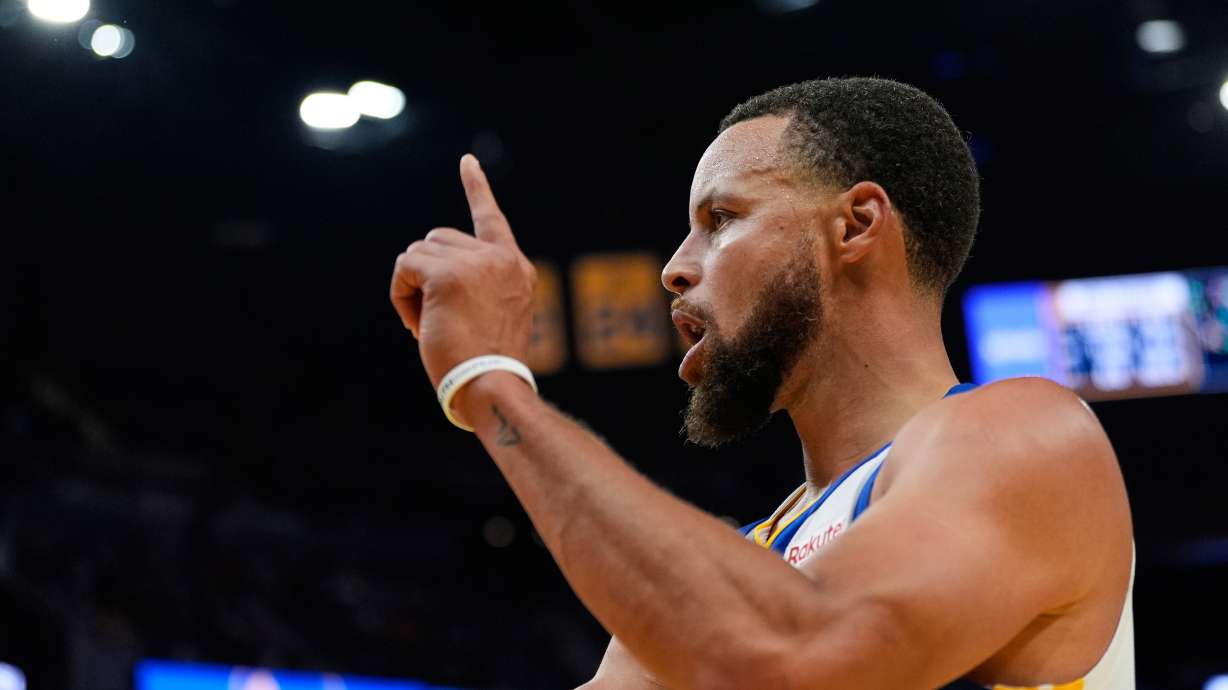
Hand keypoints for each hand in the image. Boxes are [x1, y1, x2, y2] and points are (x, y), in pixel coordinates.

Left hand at [390, 154, 536, 390]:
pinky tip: (414, 325)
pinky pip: (405, 267)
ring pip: (419, 252)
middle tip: (427, 318)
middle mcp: (502, 259)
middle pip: (439, 239)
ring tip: (423, 326)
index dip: (476, 189)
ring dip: (410, 287)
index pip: (491, 219)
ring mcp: (478, 264)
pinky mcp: (449, 276)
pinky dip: (399, 294)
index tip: (467, 161)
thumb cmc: (485, 367)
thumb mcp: (490, 317)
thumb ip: (472, 285)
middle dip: (425, 273)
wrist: (492, 386)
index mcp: (517, 269)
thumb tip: (422, 269)